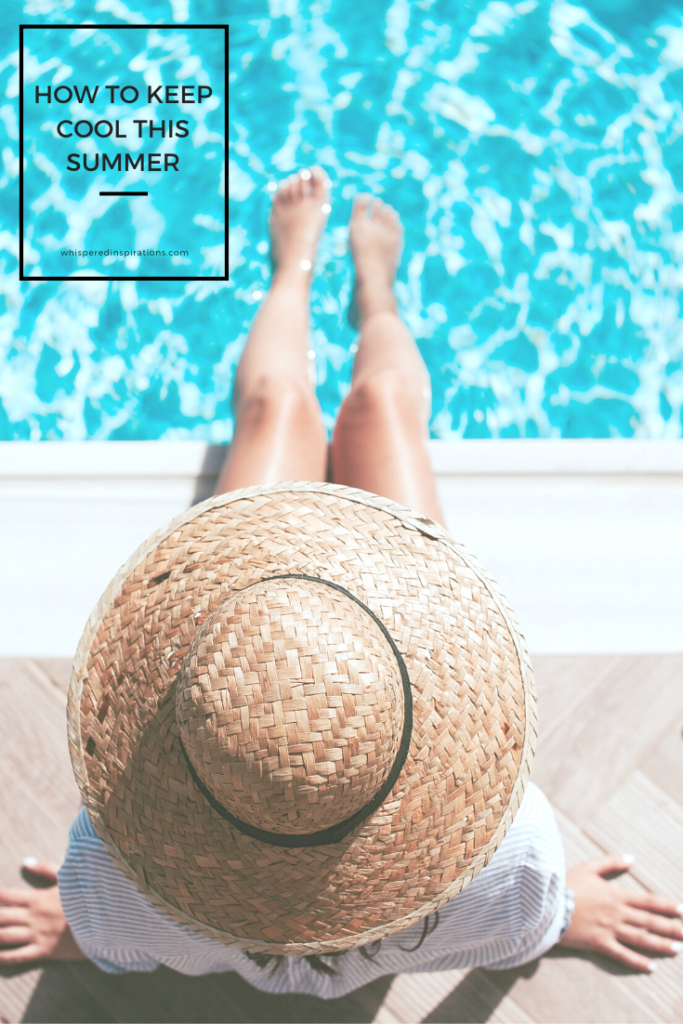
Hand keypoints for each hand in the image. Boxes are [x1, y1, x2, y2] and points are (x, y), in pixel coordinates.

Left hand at [0, 860, 85, 964]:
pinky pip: (19, 955)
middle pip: (2, 916)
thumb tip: (26, 861)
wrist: (104, 919)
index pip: (7, 896)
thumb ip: (46, 868)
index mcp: (38, 897)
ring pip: (6, 935)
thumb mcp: (68, 877)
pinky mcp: (44, 951)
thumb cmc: (87, 896)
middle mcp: (34, 916)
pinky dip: (4, 957)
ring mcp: (37, 934)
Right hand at [559, 856, 682, 971]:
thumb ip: (610, 862)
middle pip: (649, 921)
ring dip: (660, 944)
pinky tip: (651, 967)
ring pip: (641, 938)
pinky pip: (622, 954)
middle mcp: (617, 913)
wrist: (546, 904)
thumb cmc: (566, 884)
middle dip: (670, 927)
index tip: (681, 909)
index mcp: (615, 894)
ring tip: (677, 949)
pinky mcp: (599, 943)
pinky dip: (637, 962)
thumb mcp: (588, 867)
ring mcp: (610, 929)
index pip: (647, 901)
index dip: (665, 905)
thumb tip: (631, 858)